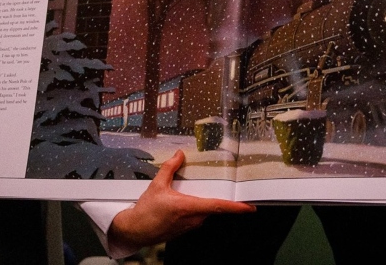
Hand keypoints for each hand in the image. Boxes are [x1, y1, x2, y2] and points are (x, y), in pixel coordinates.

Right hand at [107, 150, 255, 248]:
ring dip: (206, 202)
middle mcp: (193, 219)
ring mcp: (190, 226)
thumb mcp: (157, 185)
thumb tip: (179, 155)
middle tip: (230, 187)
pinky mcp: (185, 229)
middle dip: (221, 198)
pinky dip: (197, 207)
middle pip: (213, 207)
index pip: (218, 206)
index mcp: (188, 208)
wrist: (135, 231)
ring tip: (202, 189)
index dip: (236, 207)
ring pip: (205, 211)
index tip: (249, 206)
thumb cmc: (146, 212)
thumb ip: (170, 168)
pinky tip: (187, 200)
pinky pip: (197, 216)